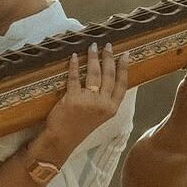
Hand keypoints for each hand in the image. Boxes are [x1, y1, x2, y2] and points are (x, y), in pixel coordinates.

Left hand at [34, 42, 129, 160]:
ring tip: (92, 46)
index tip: (125, 55)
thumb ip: (104, 101)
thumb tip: (105, 81)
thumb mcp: (99, 117)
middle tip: (107, 45)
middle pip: (109, 75)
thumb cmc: (79, 128)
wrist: (61, 140)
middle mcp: (103, 104)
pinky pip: (74, 77)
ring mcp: (88, 101)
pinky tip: (73, 57)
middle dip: (109, 58)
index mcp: (111, 109)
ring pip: (94, 73)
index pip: (122, 84)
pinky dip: (73, 65)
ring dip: (93, 57)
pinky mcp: (72, 98)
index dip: (124, 68)